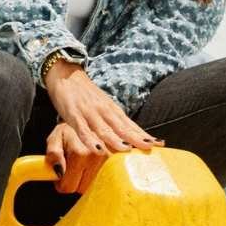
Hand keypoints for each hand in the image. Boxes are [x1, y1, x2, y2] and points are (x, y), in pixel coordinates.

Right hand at [41, 60, 161, 193]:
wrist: (66, 75)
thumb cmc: (85, 95)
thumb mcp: (103, 107)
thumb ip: (113, 123)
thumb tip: (128, 140)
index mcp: (112, 110)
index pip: (131, 125)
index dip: (144, 135)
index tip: (160, 144)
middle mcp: (104, 111)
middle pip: (122, 127)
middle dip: (136, 138)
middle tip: (150, 148)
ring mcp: (89, 113)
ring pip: (104, 129)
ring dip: (116, 140)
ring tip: (127, 150)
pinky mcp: (73, 115)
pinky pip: (83, 130)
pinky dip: (90, 140)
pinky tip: (97, 149)